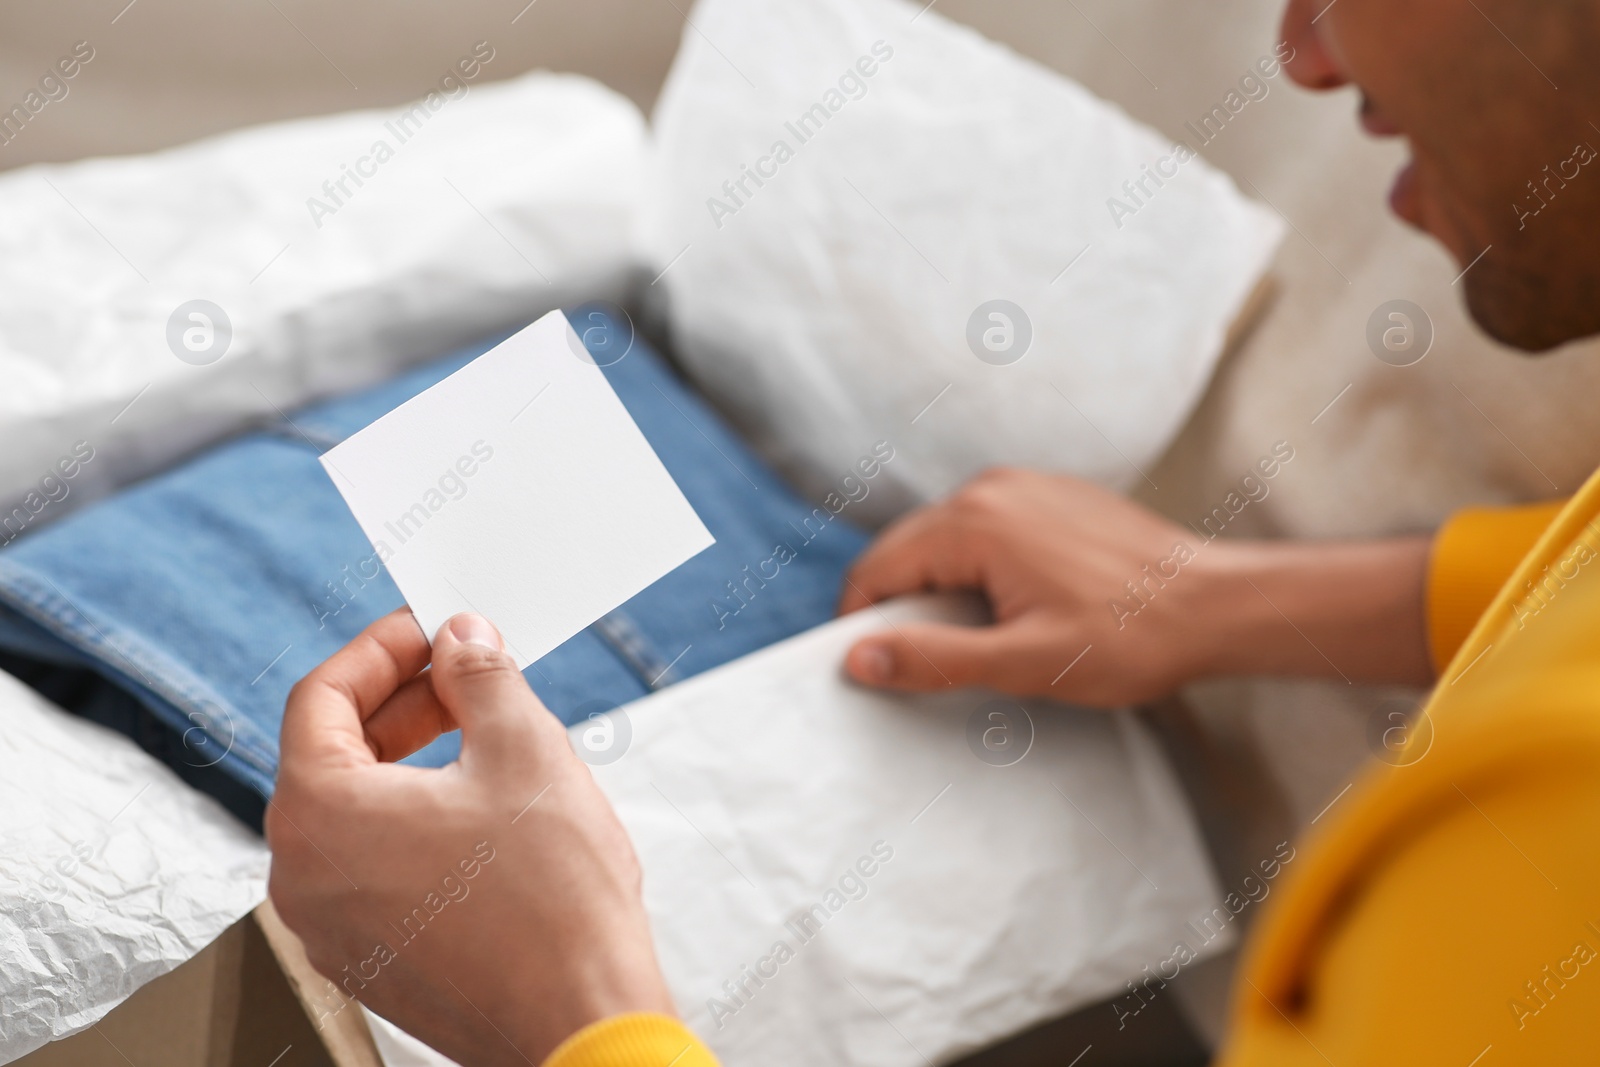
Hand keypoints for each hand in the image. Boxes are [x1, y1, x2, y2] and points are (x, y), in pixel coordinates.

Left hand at [267, 610, 673, 1066]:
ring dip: (412, 762)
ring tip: (486, 738)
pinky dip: (416, 823)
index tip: (431, 631)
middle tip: (467, 676)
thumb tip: (463, 641)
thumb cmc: (553, 904)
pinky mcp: (371, 960)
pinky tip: (483, 811)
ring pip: (356, 815)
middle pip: (332, 754)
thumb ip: (481, 676)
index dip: (382, 648)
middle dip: (403, 703)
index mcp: (320, 815)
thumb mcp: (524, 750)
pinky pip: (374, 868)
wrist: (582, 1019)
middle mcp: (305, 877)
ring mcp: (333, 929)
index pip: (322, 697)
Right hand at [838, 468, 1432, 703]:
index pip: (879, 567)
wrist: (1216, 605)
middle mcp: (992, 488)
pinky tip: (1018, 609)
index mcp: (975, 520)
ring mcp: (1025, 486)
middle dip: (905, 604)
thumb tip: (858, 659)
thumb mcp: (1023, 662)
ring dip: (945, 588)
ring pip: (946, 540)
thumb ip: (932, 658)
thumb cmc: (1130, 637)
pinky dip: (981, 569)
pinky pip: (987, 530)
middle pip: (908, 549)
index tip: (873, 667)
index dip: (864, 622)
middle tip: (931, 663)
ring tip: (985, 639)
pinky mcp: (1051, 496)